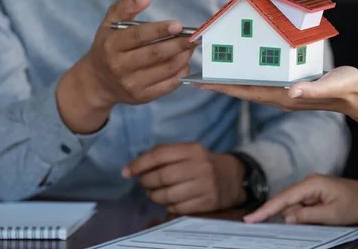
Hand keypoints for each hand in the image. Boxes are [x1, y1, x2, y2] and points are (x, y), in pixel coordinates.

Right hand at [57, 0, 198, 133]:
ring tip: (191, 47)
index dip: (160, 30)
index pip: (138, 36)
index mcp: (111, 46)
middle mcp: (119, 67)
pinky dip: (181, 72)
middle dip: (179, 44)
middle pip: (155, 54)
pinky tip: (184, 62)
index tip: (179, 25)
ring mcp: (131, 85)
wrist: (97, 82)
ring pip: (166, 70)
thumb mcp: (109, 24)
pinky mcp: (142, 97)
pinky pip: (168, 85)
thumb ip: (126, 7)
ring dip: (183, 57)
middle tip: (195, 37)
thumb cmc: (107, 47)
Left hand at [122, 143, 246, 213]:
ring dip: (154, 196)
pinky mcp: (207, 202)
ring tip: (154, 193)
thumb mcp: (186, 152)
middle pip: (162, 176)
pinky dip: (168, 206)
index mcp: (192, 149)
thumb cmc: (200, 163)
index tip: (127, 172)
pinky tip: (169, 201)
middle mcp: (200, 166)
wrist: (230, 177)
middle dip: (146, 182)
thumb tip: (132, 167)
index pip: (160, 154)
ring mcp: (205, 185)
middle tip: (143, 184)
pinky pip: (178, 208)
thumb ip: (162, 154)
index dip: (140, 164)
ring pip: (168, 195)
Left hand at [196, 66, 357, 154]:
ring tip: (215, 71)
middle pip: (243, 90)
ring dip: (232, 80)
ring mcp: (285, 93)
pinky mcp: (291, 88)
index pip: (246, 91)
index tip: (201, 83)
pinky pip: (263, 82)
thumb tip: (290, 91)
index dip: (223, 87)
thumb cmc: (345, 88)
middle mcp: (280, 96)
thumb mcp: (330, 85)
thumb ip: (311, 90)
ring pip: (251, 86)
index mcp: (284, 96)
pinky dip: (249, 75)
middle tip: (198, 75)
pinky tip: (244, 69)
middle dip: (221, 84)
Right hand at [244, 174, 357, 224]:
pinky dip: (305, 216)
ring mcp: (310, 189)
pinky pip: (302, 208)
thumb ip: (308, 216)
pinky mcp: (314, 195)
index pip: (282, 198)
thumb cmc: (357, 204)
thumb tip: (286, 217)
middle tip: (315, 221)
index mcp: (311, 184)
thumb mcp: (333, 214)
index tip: (249, 220)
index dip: (265, 210)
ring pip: (294, 208)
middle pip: (286, 204)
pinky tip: (319, 218)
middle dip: (291, 218)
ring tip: (325, 218)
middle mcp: (307, 183)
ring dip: (301, 219)